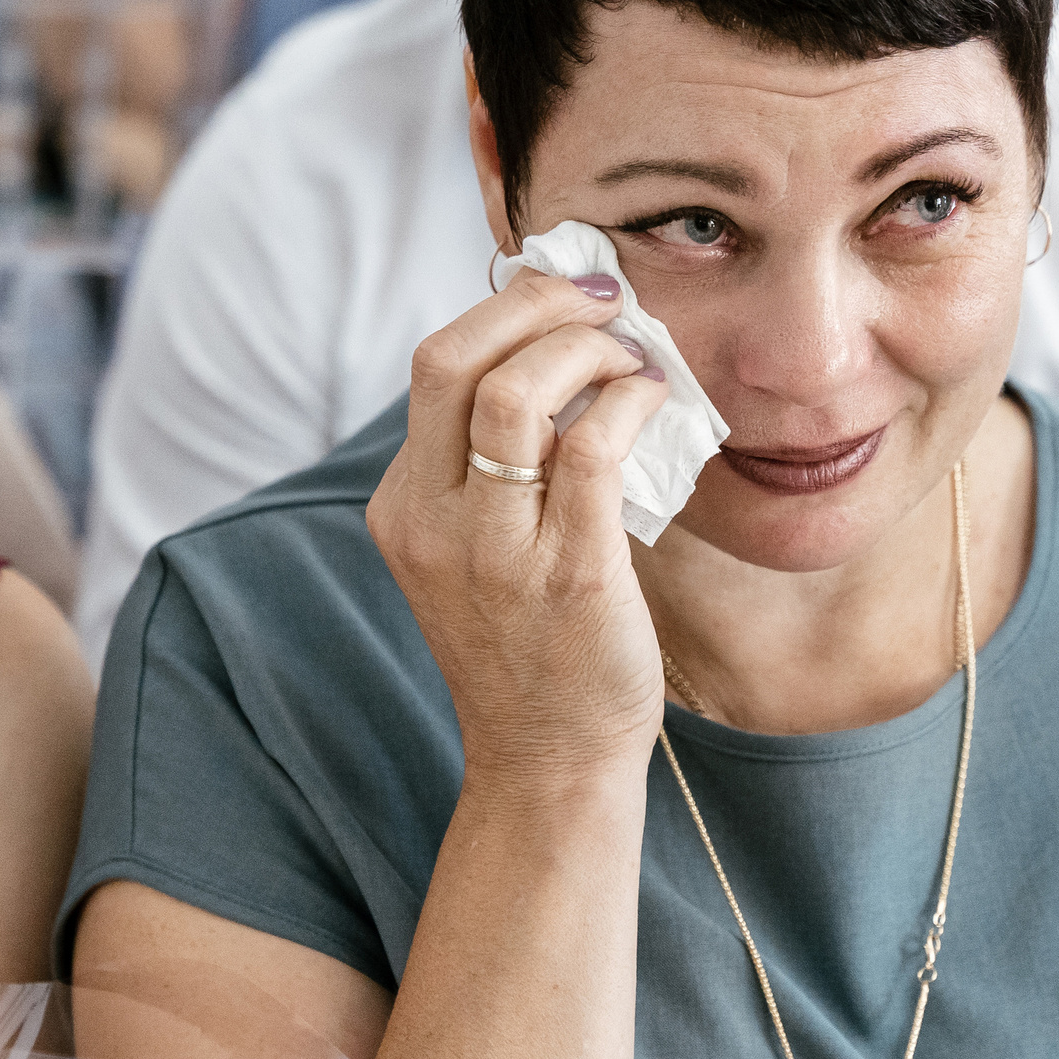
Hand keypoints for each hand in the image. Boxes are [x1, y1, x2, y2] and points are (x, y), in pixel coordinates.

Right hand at [367, 268, 671, 799]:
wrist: (548, 762)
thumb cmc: (531, 647)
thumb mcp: (477, 549)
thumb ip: (493, 466)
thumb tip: (558, 355)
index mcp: (404, 506)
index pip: (436, 363)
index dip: (506, 307)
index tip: (567, 295)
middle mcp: (433, 523)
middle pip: (451, 358)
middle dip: (536, 303)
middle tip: (602, 300)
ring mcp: (496, 553)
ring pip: (514, 393)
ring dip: (584, 349)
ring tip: (630, 356)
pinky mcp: (570, 577)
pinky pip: (593, 451)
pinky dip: (629, 403)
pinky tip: (654, 404)